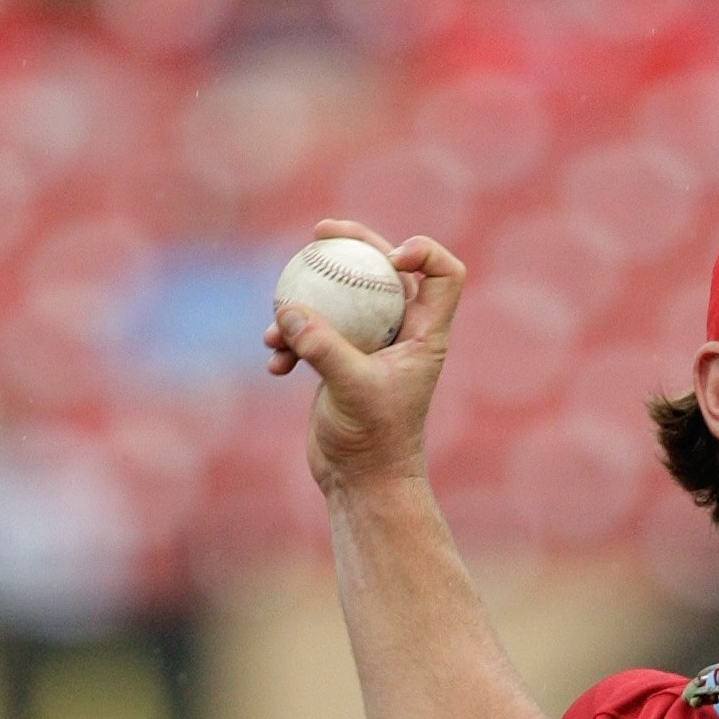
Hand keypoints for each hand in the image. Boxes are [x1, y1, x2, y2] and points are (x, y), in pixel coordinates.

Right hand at [265, 222, 466, 500]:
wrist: (360, 485)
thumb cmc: (372, 444)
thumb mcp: (350, 389)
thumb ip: (321, 347)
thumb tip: (286, 308)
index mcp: (424, 336)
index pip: (444, 275)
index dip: (424, 252)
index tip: (389, 258)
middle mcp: (402, 335)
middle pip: (384, 268)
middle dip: (354, 244)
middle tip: (322, 233)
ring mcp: (369, 347)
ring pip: (343, 297)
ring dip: (308, 297)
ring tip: (278, 312)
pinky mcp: (340, 362)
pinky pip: (314, 331)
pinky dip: (292, 340)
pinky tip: (274, 361)